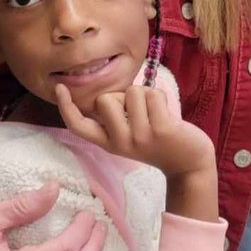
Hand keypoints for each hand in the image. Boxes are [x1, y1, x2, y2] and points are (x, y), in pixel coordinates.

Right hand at [56, 84, 215, 180]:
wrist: (189, 163)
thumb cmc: (159, 141)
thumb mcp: (130, 136)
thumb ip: (116, 118)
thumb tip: (109, 93)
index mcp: (109, 143)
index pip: (79, 126)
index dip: (66, 107)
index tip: (60, 87)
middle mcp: (120, 142)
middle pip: (105, 99)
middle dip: (122, 96)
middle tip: (139, 112)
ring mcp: (140, 136)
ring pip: (131, 92)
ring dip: (145, 94)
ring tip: (155, 113)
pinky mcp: (161, 129)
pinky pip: (152, 94)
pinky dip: (160, 96)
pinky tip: (166, 114)